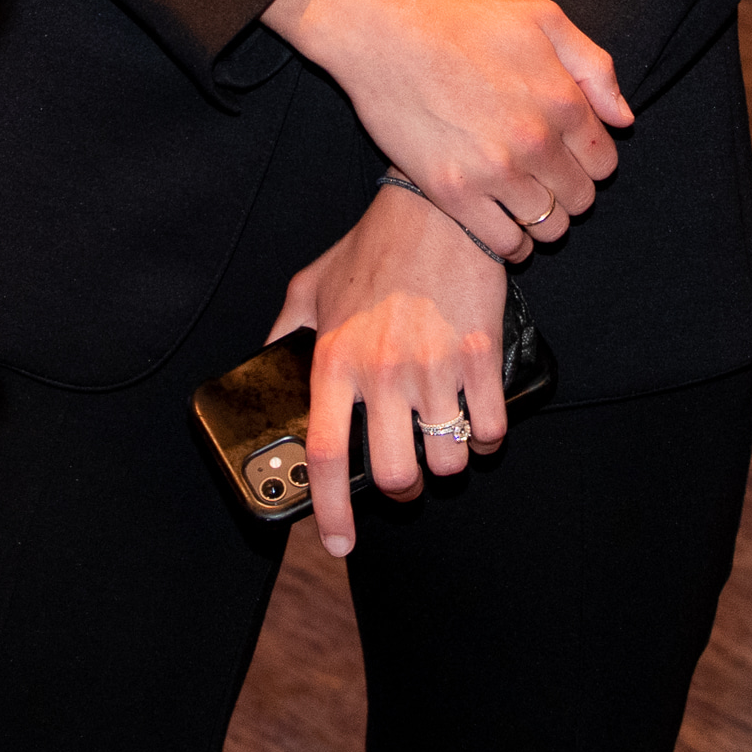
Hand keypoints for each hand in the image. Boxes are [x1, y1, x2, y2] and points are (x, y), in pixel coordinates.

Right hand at [266, 0, 629, 255]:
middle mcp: (536, 141)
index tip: (566, 156)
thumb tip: (623, 120)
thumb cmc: (462, 22)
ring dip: (542, 220)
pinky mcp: (454, 193)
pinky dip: (513, 244)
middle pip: (580, 200)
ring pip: (549, 227)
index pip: (604, 163)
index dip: (588, 162)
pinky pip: (506, 243)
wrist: (385, 35)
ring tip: (522, 202)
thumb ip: (594, 67)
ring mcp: (495, 171)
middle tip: (542, 179)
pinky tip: (503, 226)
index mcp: (563, 100)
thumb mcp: (543, 19)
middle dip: (568, 192)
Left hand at [269, 183, 510, 558]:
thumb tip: (263, 365)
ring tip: (440, 440)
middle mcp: (383, 372)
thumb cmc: (371, 248)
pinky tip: (475, 422)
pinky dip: (483, 438)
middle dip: (403, 489)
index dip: (331, 511)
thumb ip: (283, 331)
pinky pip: (488, 429)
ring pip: (447, 461)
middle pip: (395, 475)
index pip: (327, 455)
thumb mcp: (309, 286)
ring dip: (446, 463)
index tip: (338, 543)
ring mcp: (435, 366)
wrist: (437, 208)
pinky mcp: (480, 356)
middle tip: (404, 473)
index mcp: (335, 360)